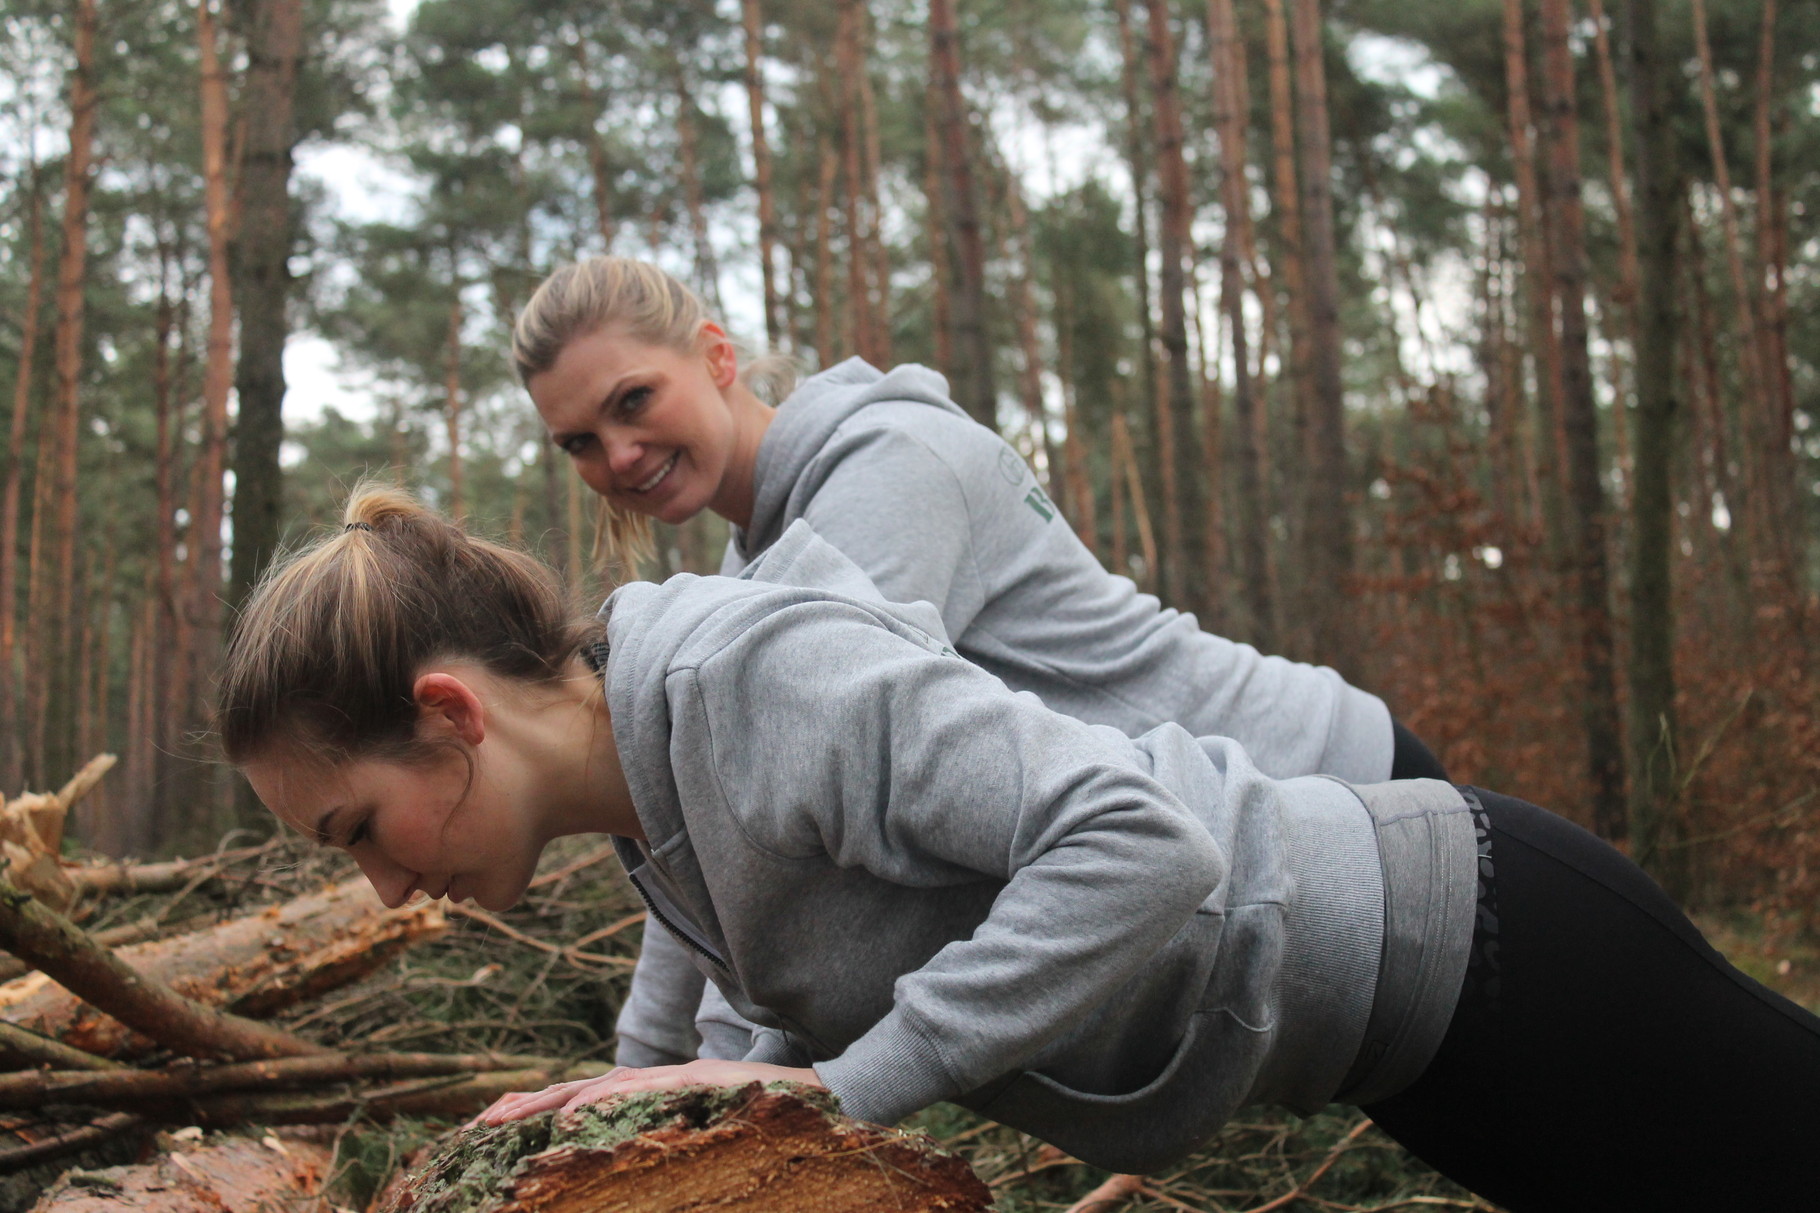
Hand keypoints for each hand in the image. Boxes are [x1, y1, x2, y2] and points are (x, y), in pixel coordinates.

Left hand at [473, 1059, 823, 1125]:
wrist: (818, 1094)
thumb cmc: (762, 1115)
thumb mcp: (700, 1132)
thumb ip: (665, 1136)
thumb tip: (632, 1164)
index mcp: (651, 1095)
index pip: (582, 1102)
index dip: (536, 1112)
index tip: (493, 1127)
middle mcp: (652, 1082)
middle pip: (574, 1092)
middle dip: (521, 1108)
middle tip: (473, 1127)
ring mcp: (668, 1081)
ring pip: (593, 1090)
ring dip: (544, 1104)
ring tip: (500, 1120)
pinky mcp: (686, 1085)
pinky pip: (632, 1094)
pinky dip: (596, 1104)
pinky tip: (566, 1116)